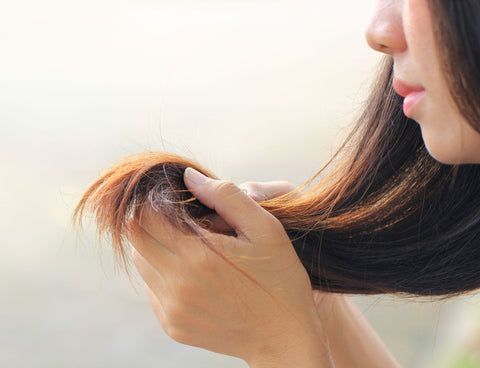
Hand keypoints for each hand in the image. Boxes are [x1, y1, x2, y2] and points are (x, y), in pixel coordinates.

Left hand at [130, 169, 331, 366]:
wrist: (284, 337)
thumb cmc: (279, 278)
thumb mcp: (265, 229)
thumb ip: (226, 197)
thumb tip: (188, 177)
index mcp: (199, 255)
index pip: (146, 216)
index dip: (157, 201)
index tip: (176, 199)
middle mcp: (177, 284)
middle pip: (135, 237)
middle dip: (151, 220)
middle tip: (181, 220)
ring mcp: (172, 309)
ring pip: (140, 262)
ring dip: (156, 246)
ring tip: (190, 245)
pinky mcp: (172, 325)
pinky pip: (151, 288)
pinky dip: (163, 273)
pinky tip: (193, 273)